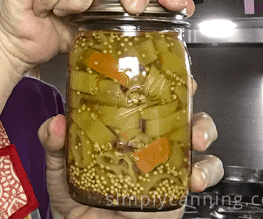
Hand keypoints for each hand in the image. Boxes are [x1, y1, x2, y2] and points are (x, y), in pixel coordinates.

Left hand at [37, 78, 223, 218]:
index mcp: (122, 127)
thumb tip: (56, 124)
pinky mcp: (178, 186)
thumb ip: (56, 143)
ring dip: (204, 129)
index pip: (141, 94)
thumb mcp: (61, 165)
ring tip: (197, 137)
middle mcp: (148, 139)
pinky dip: (206, 171)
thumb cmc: (77, 197)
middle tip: (188, 90)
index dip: (153, 76)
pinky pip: (203, 173)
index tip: (156, 65)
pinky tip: (195, 176)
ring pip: (197, 134)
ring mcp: (166, 161)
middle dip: (189, 95)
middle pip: (177, 106)